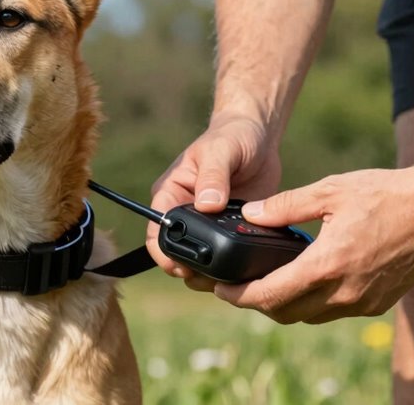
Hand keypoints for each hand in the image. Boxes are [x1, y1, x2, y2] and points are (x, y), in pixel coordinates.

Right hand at [148, 113, 281, 288]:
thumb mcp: (221, 150)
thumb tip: (207, 205)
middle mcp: (185, 212)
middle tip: (209, 278)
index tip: (180, 267)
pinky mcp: (229, 231)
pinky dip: (233, 267)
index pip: (156, 230)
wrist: (257, 135)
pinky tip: (245, 270)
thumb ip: (213, 176)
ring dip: (210, 273)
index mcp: (172, 194)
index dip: (163, 253)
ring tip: (228, 279)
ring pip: (200, 260)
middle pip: (176, 252)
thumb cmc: (232, 135)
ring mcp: (208, 225)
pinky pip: (226, 256)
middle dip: (188, 269)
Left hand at [214, 163, 413, 323]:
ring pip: (309, 316)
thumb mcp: (329, 191)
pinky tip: (307, 279)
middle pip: (284, 312)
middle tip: (240, 284)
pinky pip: (334, 312)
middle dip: (257, 302)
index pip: (270, 295)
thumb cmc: (385, 193)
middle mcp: (344, 292)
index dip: (239, 296)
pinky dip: (313, 302)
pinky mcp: (377, 304)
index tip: (222, 290)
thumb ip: (284, 206)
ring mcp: (363, 302)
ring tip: (269, 281)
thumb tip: (249, 215)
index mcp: (328, 264)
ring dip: (285, 304)